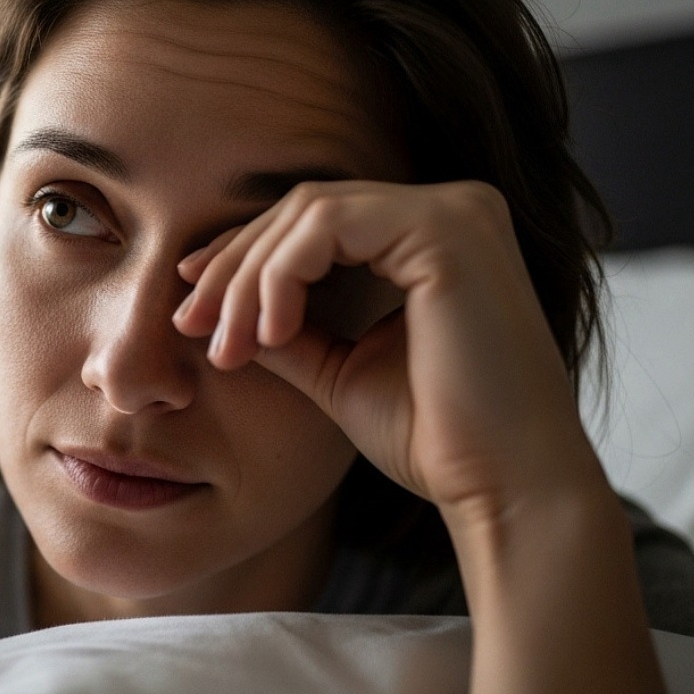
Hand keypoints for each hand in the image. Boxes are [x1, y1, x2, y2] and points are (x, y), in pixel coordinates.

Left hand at [173, 179, 606, 527]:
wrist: (501, 486)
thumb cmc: (434, 439)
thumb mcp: (338, 369)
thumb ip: (286, 328)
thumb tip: (214, 308)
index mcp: (433, 236)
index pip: (314, 222)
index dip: (243, 257)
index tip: (192, 307)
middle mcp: (453, 208)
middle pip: (303, 207)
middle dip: (234, 267)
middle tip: (191, 327)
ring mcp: (456, 211)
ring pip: (307, 211)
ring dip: (250, 279)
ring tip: (231, 346)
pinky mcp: (447, 229)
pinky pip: (327, 226)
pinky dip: (281, 276)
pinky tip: (271, 335)